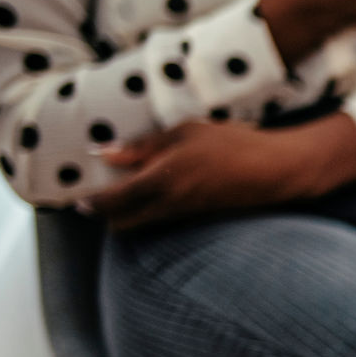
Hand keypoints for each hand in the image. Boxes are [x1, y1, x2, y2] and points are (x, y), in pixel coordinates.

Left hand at [87, 113, 355, 229]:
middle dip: (106, 214)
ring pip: (143, 224)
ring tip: (125, 193)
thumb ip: (142, 146)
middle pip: (123, 223)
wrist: (277, 170)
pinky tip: (156, 193)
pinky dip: (151, 212)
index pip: (111, 201)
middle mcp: (169, 204)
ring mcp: (186, 215)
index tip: (78, 197)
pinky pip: (163, 220)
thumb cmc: (232, 144)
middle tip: (98, 196)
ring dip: (129, 214)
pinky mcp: (200, 217)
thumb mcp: (184, 132)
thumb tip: (105, 154)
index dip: (91, 202)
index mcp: (160, 181)